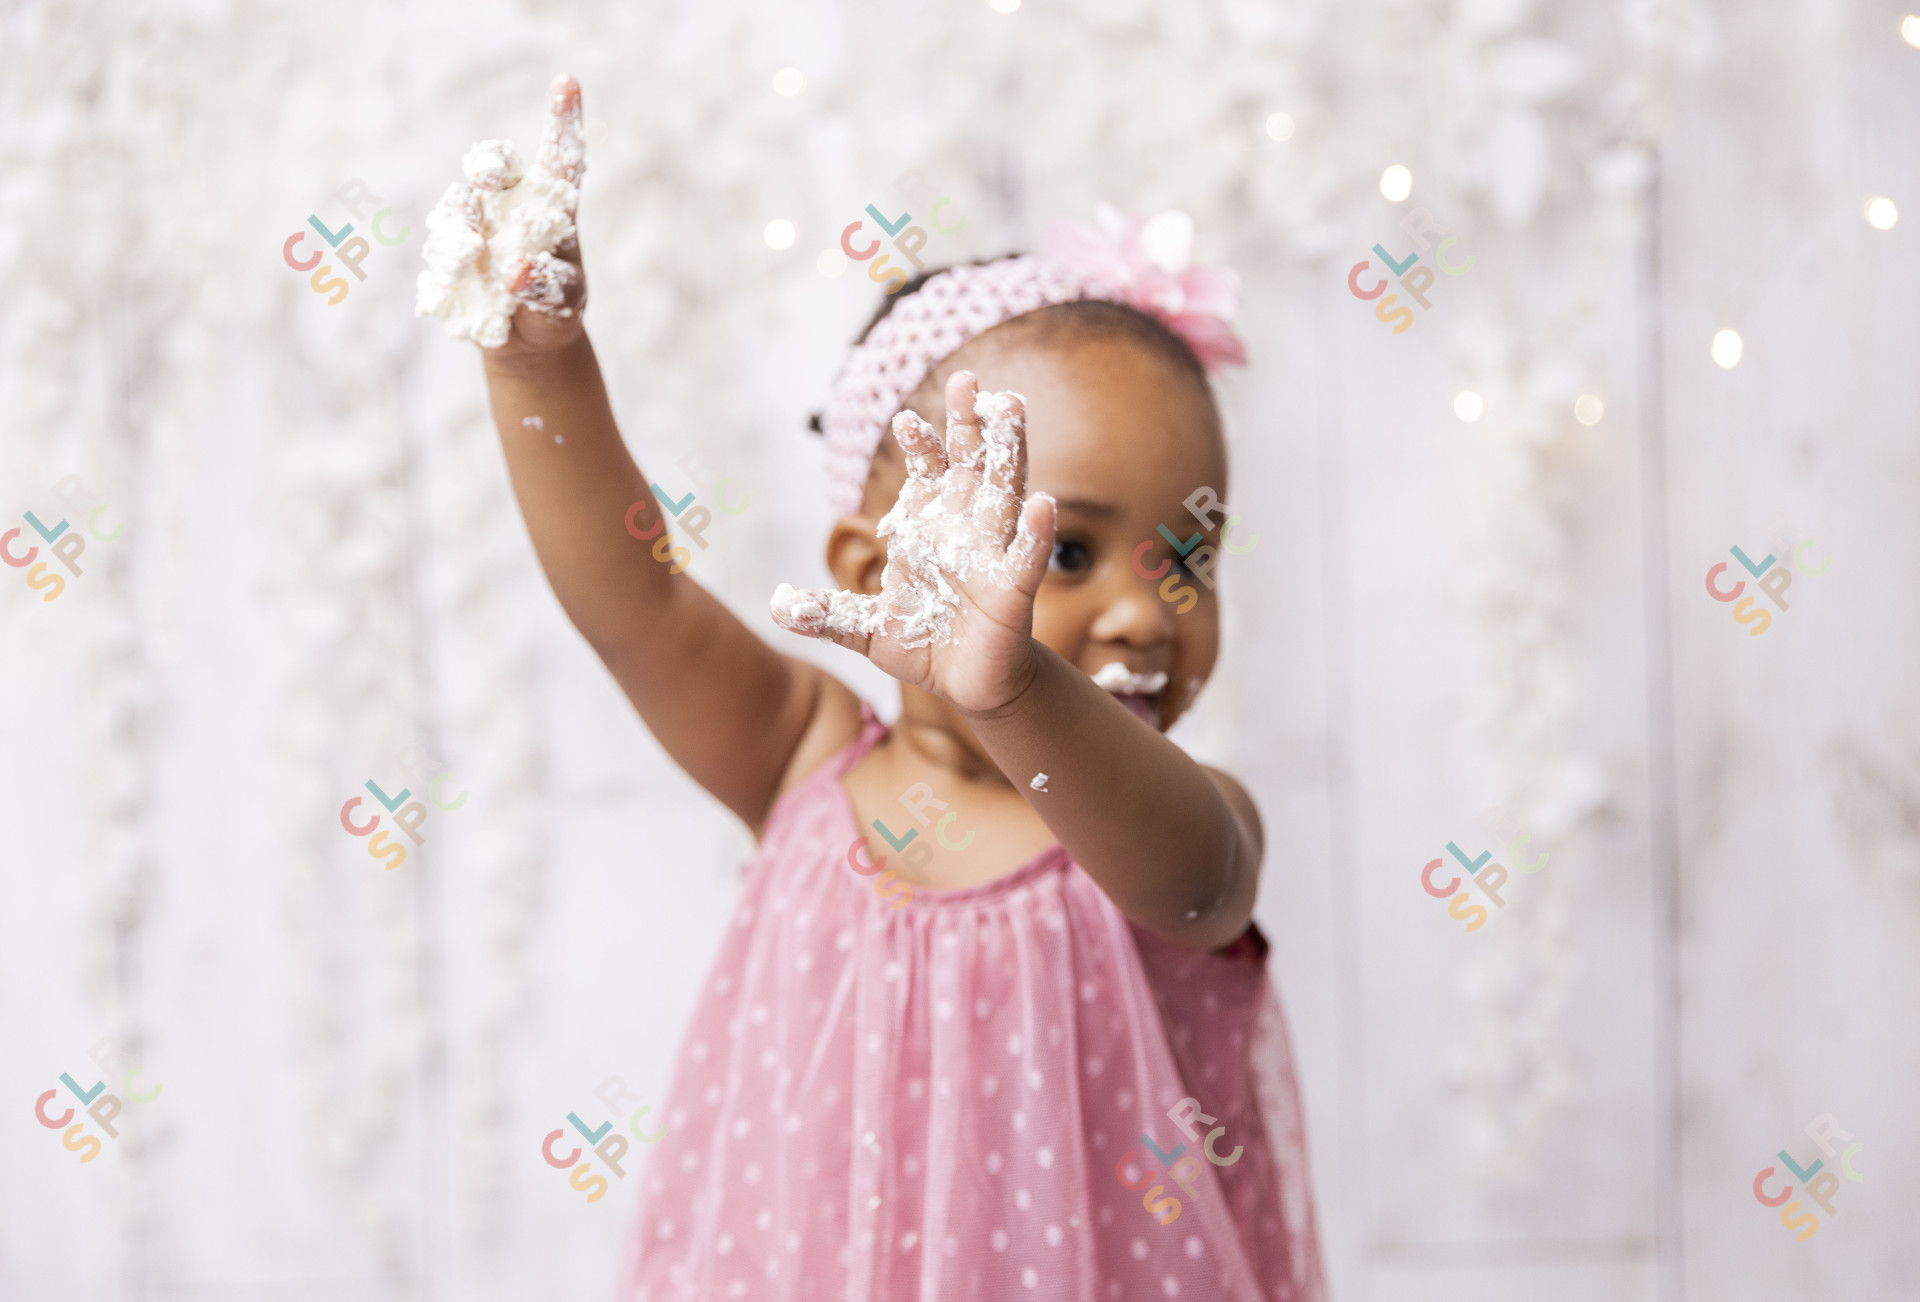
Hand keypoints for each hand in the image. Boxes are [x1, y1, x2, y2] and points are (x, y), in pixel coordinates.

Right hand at [423, 75, 588, 355]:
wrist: (524, 342)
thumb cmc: (554, 309)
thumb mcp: (564, 302)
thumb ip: (547, 286)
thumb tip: (515, 271)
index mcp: (551, 204)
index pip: (558, 155)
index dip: (561, 119)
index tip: (567, 82)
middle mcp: (508, 204)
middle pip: (491, 165)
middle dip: (486, 164)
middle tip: (487, 177)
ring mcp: (473, 225)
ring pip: (457, 207)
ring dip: (461, 226)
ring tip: (474, 256)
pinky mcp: (447, 253)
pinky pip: (438, 250)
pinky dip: (447, 265)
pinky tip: (460, 283)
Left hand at [770, 372, 1056, 714]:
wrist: (967, 685)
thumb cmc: (923, 644)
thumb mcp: (865, 630)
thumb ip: (827, 614)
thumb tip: (776, 606)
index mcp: (930, 529)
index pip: (928, 475)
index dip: (922, 446)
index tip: (906, 421)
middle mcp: (965, 532)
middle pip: (971, 467)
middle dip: (970, 426)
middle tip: (969, 381)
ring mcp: (993, 558)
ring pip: (1005, 495)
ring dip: (1008, 453)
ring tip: (1011, 410)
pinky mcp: (1013, 593)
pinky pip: (1026, 559)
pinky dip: (1034, 534)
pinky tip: (1041, 504)